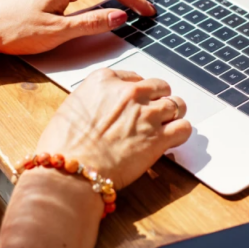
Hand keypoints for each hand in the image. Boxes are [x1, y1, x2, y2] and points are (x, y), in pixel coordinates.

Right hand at [33, 68, 191, 188]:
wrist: (70, 170)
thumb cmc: (64, 145)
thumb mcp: (72, 107)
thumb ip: (95, 100)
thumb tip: (103, 108)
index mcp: (105, 80)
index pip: (134, 77)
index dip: (137, 91)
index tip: (135, 102)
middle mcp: (130, 92)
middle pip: (159, 87)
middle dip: (158, 99)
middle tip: (152, 114)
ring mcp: (147, 114)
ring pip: (177, 104)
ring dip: (173, 114)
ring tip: (166, 126)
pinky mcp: (158, 138)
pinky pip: (184, 128)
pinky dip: (181, 133)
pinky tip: (172, 139)